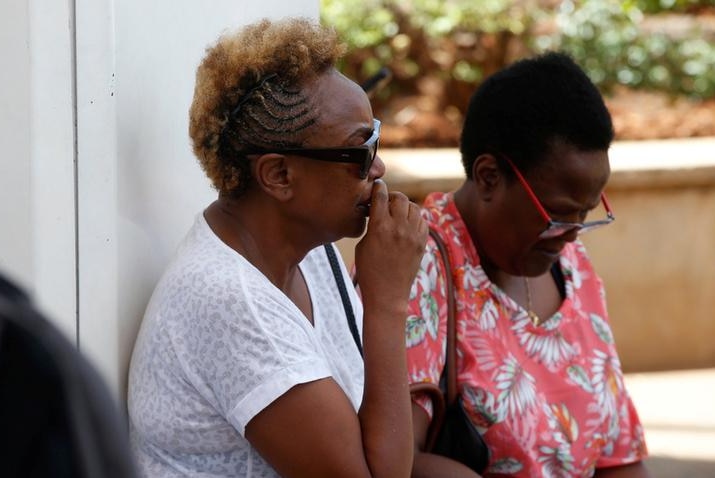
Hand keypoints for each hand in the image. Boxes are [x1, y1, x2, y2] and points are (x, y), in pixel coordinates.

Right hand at [354, 179, 426, 316]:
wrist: (387, 294)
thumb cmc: (369, 271)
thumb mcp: (362, 245)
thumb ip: (372, 225)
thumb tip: (377, 212)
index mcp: (380, 227)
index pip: (381, 196)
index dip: (378, 188)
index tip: (377, 186)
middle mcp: (399, 228)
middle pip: (400, 198)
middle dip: (392, 197)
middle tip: (386, 203)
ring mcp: (413, 235)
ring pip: (414, 207)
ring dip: (405, 207)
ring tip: (397, 214)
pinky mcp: (422, 243)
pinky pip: (422, 221)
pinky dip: (415, 218)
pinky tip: (407, 225)